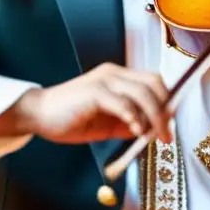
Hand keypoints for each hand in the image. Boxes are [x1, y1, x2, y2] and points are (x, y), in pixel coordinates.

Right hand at [16, 62, 172, 144]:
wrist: (38, 114)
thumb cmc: (71, 119)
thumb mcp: (108, 123)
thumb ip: (129, 123)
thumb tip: (152, 131)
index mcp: (118, 77)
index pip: (153, 81)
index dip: (167, 101)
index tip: (171, 124)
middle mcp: (114, 73)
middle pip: (153, 83)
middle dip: (165, 110)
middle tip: (167, 134)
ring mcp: (104, 80)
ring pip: (142, 93)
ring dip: (154, 116)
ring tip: (154, 136)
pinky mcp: (94, 92)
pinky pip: (123, 103)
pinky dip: (134, 118)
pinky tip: (135, 132)